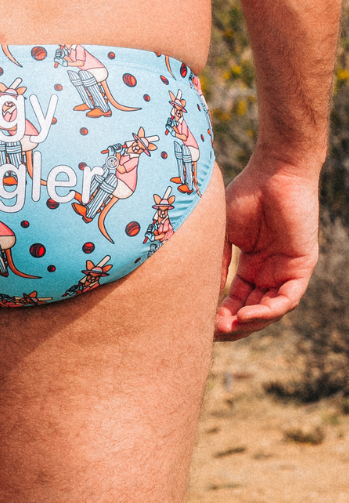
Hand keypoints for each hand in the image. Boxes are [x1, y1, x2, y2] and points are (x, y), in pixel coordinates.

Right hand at [215, 158, 319, 340]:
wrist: (273, 171)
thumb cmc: (246, 193)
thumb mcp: (222, 234)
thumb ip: (216, 263)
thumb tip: (201, 294)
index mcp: (252, 264)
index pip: (237, 299)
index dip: (220, 314)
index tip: (200, 323)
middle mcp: (270, 270)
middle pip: (254, 310)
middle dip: (234, 324)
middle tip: (213, 331)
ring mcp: (287, 269)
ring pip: (271, 309)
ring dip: (250, 322)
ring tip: (229, 326)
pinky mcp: (302, 265)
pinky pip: (288, 298)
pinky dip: (268, 311)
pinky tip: (247, 314)